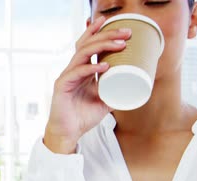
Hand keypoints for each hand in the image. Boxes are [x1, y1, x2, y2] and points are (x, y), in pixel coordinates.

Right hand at [44, 16, 130, 153]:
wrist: (68, 133)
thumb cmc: (82, 117)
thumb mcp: (104, 102)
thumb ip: (115, 92)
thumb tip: (134, 86)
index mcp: (82, 70)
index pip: (90, 45)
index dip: (102, 33)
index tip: (122, 30)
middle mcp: (73, 69)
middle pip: (87, 44)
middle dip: (107, 35)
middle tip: (125, 33)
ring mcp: (67, 76)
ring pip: (82, 53)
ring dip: (102, 46)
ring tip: (119, 44)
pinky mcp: (62, 86)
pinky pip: (77, 72)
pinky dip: (91, 68)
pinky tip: (104, 66)